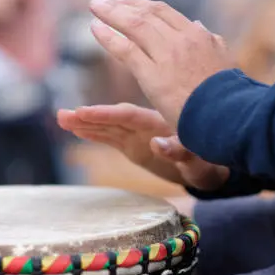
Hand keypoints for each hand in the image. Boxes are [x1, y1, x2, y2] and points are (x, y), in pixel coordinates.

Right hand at [58, 103, 229, 190]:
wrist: (214, 162)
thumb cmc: (209, 161)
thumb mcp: (198, 160)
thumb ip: (179, 152)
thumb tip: (157, 144)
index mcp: (160, 124)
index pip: (128, 116)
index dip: (105, 114)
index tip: (83, 112)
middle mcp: (146, 127)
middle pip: (113, 119)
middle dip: (88, 118)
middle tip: (63, 116)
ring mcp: (139, 136)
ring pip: (108, 127)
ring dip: (86, 123)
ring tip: (61, 118)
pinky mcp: (135, 146)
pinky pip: (111, 138)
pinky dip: (94, 133)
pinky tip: (76, 130)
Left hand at [88, 0, 235, 127]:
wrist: (226, 115)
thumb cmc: (226, 97)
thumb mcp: (224, 62)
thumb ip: (212, 43)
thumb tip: (200, 26)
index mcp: (198, 36)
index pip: (165, 13)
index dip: (143, 6)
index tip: (126, 2)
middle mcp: (181, 40)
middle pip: (147, 14)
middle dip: (123, 5)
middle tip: (104, 1)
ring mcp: (166, 55)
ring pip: (134, 26)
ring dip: (111, 13)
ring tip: (95, 6)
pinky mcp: (152, 74)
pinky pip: (126, 49)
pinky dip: (109, 37)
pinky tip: (95, 29)